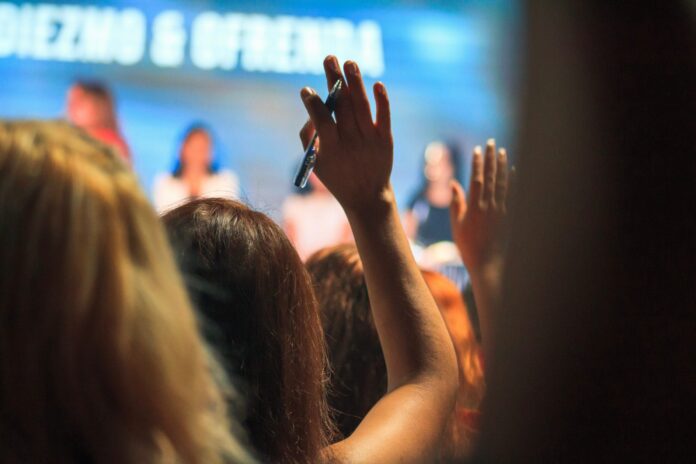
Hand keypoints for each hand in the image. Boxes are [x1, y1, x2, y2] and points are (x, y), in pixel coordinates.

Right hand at [299, 55, 392, 212]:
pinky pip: (384, 116)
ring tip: (349, 62)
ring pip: (362, 106)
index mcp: (332, 149)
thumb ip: (308, 137)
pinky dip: (382, 100)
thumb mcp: (315, 162)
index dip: (314, 103)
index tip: (306, 89)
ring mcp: (370, 140)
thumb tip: (312, 109)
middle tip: (329, 57)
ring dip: (356, 82)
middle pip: (343, 106)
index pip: (322, 120)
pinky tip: (376, 84)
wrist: (367, 196)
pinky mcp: (385, 139)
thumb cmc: (336, 175)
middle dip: (334, 80)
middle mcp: (352, 142)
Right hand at [450, 139, 508, 273]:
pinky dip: (513, 181)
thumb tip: (454, 184)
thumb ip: (457, 203)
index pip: (476, 179)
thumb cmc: (468, 246)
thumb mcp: (457, 225)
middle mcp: (489, 206)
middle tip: (491, 143)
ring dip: (502, 166)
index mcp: (474, 207)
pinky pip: (513, 194)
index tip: (476, 149)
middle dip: (490, 158)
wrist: (488, 264)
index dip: (476, 163)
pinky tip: (514, 171)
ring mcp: (502, 211)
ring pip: (503, 183)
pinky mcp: (510, 216)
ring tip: (502, 151)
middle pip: (490, 177)